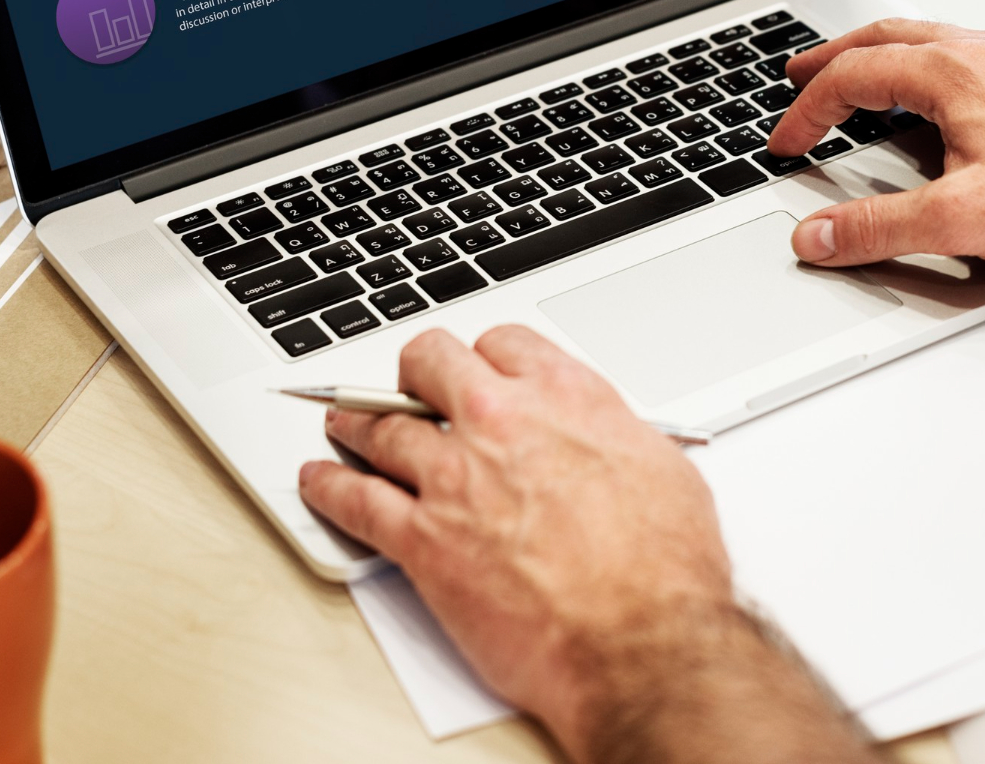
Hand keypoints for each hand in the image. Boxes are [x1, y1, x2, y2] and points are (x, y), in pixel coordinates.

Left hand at [300, 327, 872, 763]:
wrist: (640, 642)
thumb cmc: (665, 569)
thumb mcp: (660, 467)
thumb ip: (614, 434)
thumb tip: (604, 434)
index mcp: (563, 395)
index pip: (502, 342)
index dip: (485, 356)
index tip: (478, 370)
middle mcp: (499, 423)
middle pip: (428, 362)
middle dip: (413, 369)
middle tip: (407, 382)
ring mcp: (454, 479)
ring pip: (380, 425)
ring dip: (356, 421)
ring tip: (343, 421)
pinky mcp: (423, 540)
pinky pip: (357, 502)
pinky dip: (329, 488)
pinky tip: (319, 482)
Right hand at [770, 19, 984, 290]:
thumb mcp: (962, 219)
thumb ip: (878, 228)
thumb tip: (816, 235)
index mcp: (949, 71)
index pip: (850, 77)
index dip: (806, 111)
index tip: (787, 142)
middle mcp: (978, 51)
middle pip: (881, 38)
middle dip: (830, 58)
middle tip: (797, 72)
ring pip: (924, 38)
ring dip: (876, 54)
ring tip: (855, 74)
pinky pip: (961, 51)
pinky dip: (921, 62)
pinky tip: (931, 92)